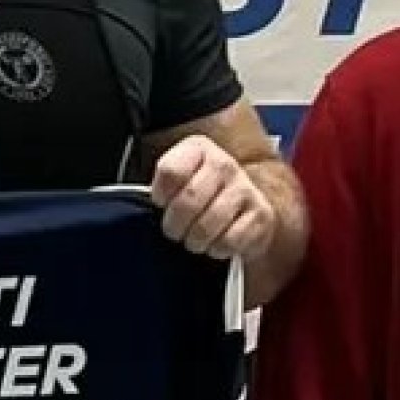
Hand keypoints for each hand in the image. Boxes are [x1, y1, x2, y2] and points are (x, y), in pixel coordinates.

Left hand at [146, 133, 274, 267]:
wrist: (243, 206)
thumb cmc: (199, 197)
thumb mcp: (175, 181)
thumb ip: (159, 186)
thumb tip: (139, 203)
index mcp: (198, 149)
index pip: (170, 170)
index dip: (159, 195)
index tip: (160, 203)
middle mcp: (224, 164)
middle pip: (188, 200)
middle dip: (175, 225)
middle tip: (175, 231)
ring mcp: (245, 189)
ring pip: (207, 225)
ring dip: (195, 241)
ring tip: (194, 239)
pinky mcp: (261, 215)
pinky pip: (230, 241)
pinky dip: (218, 249)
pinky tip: (217, 243)